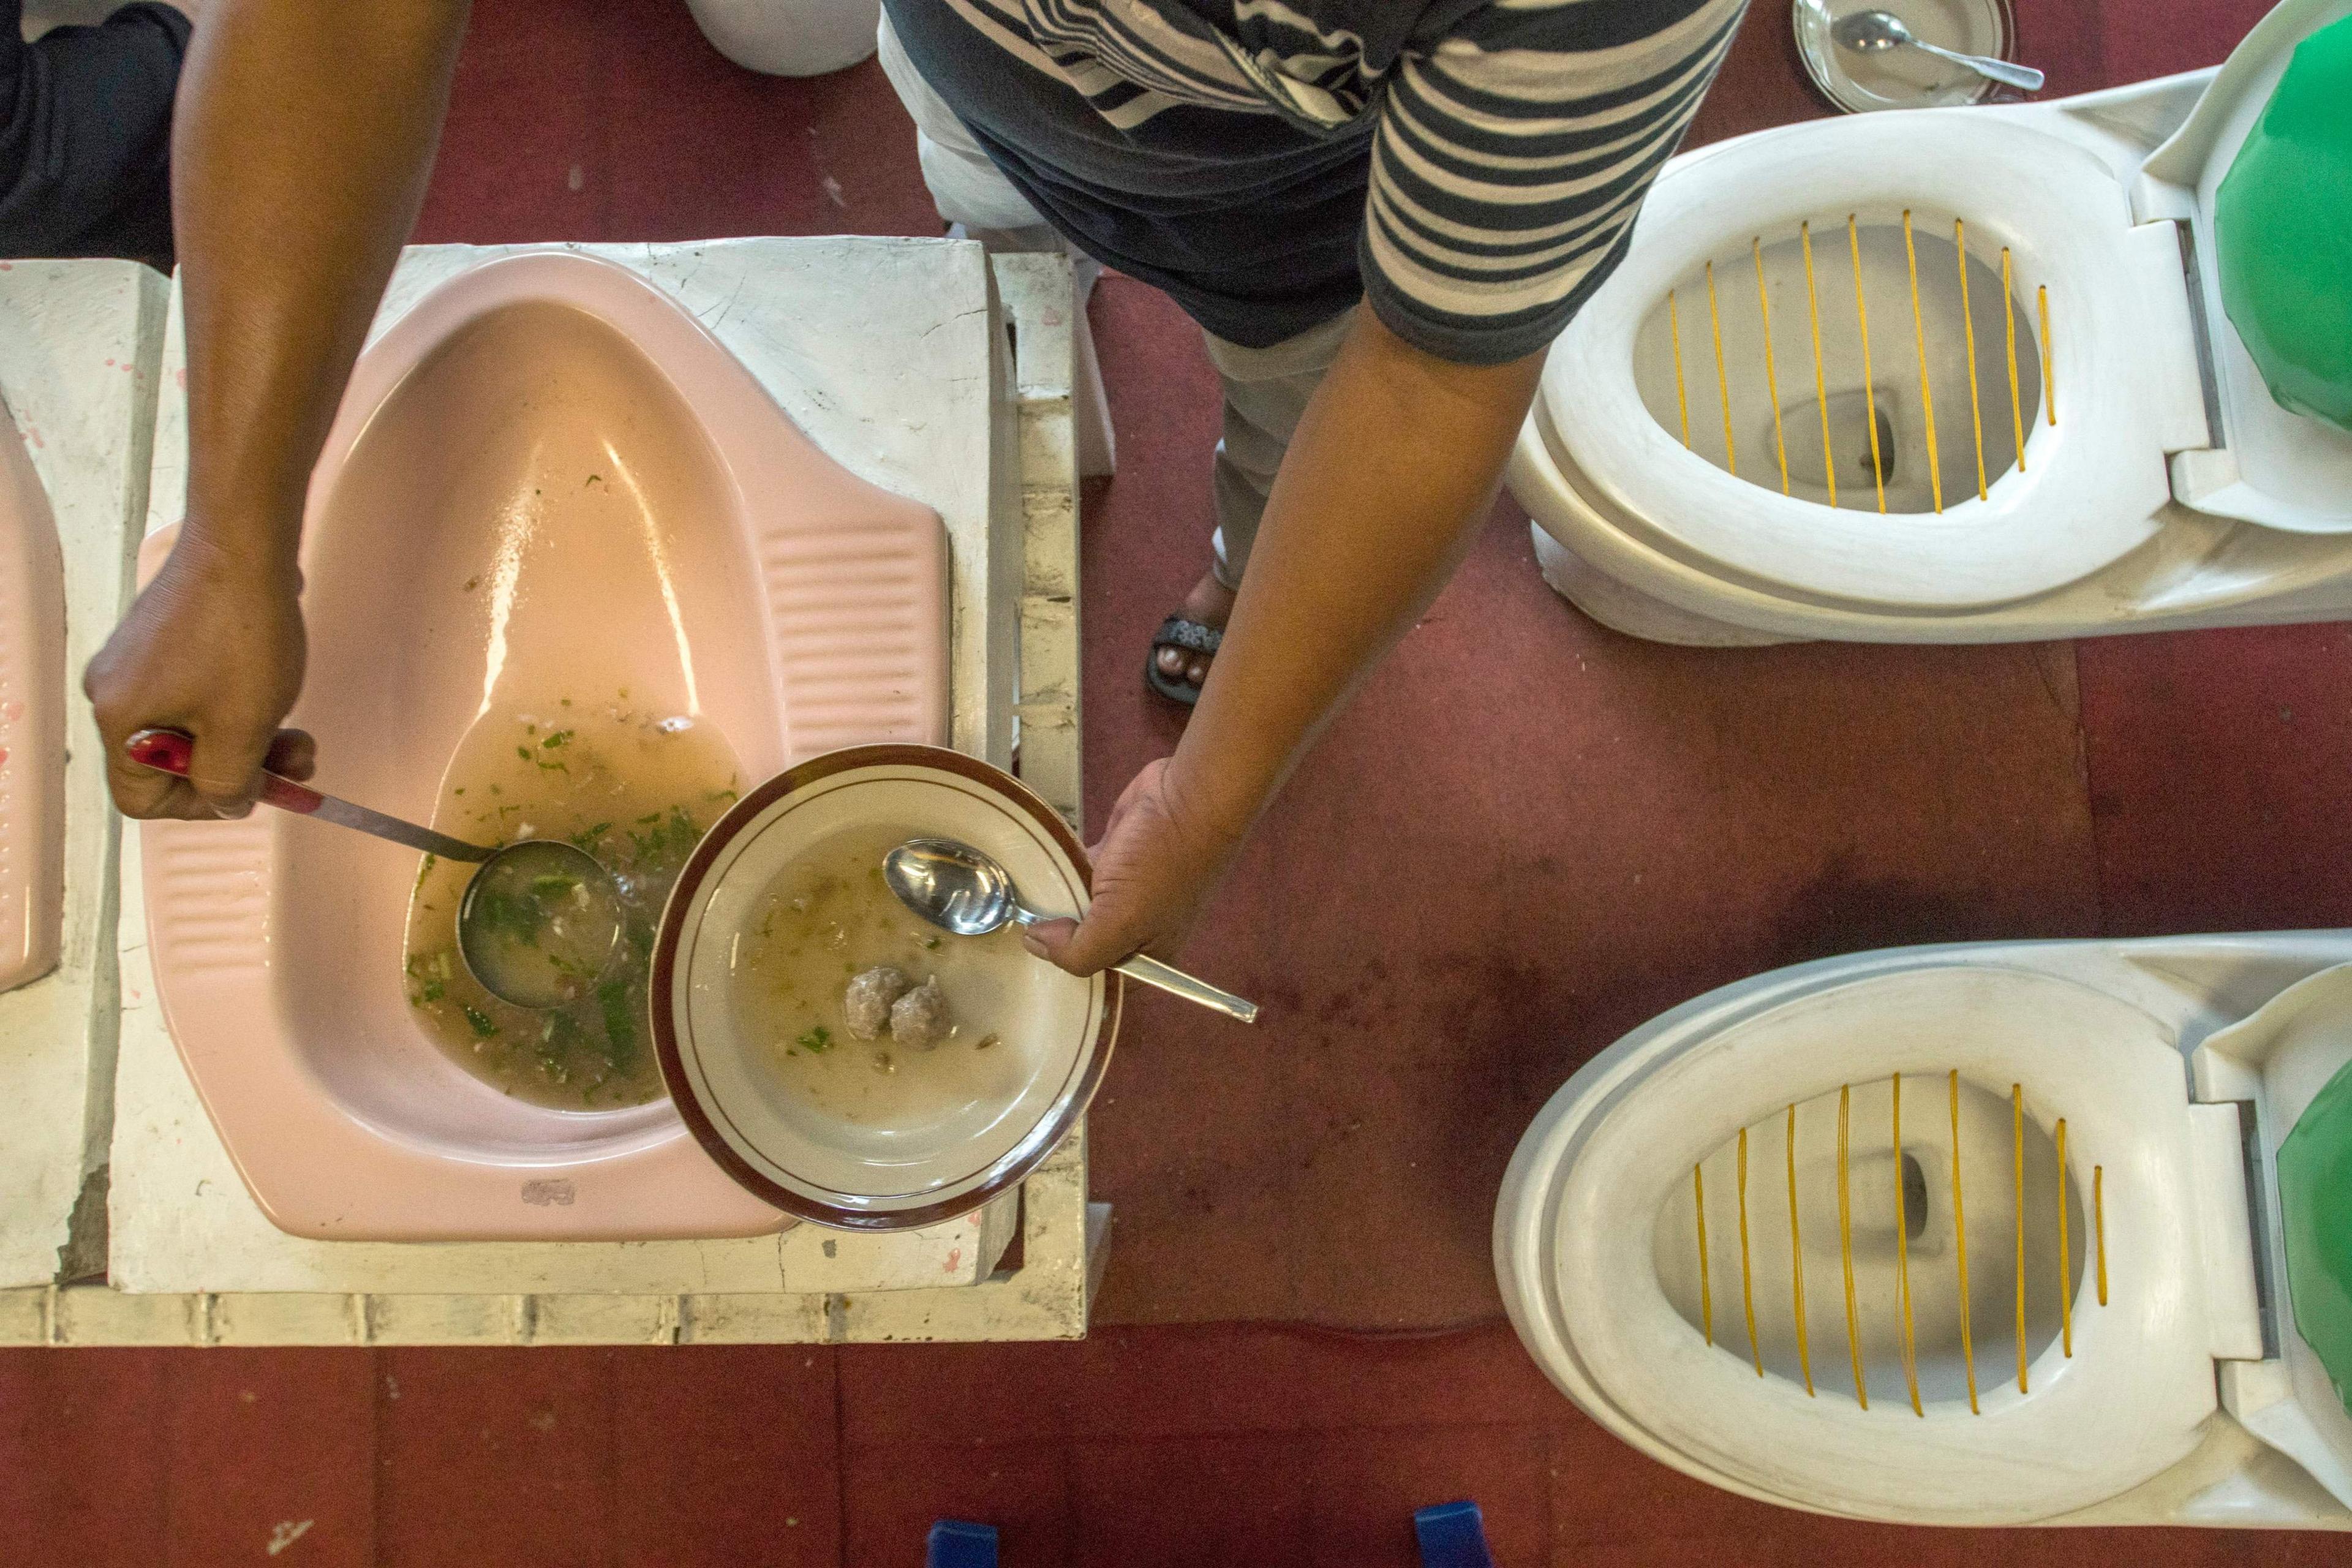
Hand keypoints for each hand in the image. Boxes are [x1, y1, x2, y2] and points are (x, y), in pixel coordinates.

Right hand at [85, 535, 312, 818]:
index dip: (199, 807)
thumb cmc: (241, 635)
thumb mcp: (242, 728)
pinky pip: (199, 693)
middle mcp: (115, 691)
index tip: (251, 790)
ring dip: (251, 740)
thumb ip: (228, 781)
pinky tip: (279, 693)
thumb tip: (226, 803)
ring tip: (303, 736)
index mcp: (120, 719)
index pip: (142, 798)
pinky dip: (239, 705)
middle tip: (300, 765)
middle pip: (175, 763)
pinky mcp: (165, 639)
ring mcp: (139, 662)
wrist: (243, 545)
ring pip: (195, 728)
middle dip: (242, 769)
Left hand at [1022, 758, 1241, 977]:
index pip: (1102, 980)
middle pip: (1085, 944)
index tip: (1034, 959)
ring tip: (1016, 898)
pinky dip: (1059, 872)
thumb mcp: (1120, 921)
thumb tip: (1035, 945)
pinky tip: (1036, 869)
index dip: (1070, 975)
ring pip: (1077, 908)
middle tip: (1018, 924)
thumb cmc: (1162, 864)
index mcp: (1147, 954)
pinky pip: (1075, 874)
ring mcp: (1122, 892)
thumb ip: (1078, 949)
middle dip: (1056, 937)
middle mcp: (1135, 928)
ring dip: (1052, 903)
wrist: (1187, 798)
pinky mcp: (1111, 858)